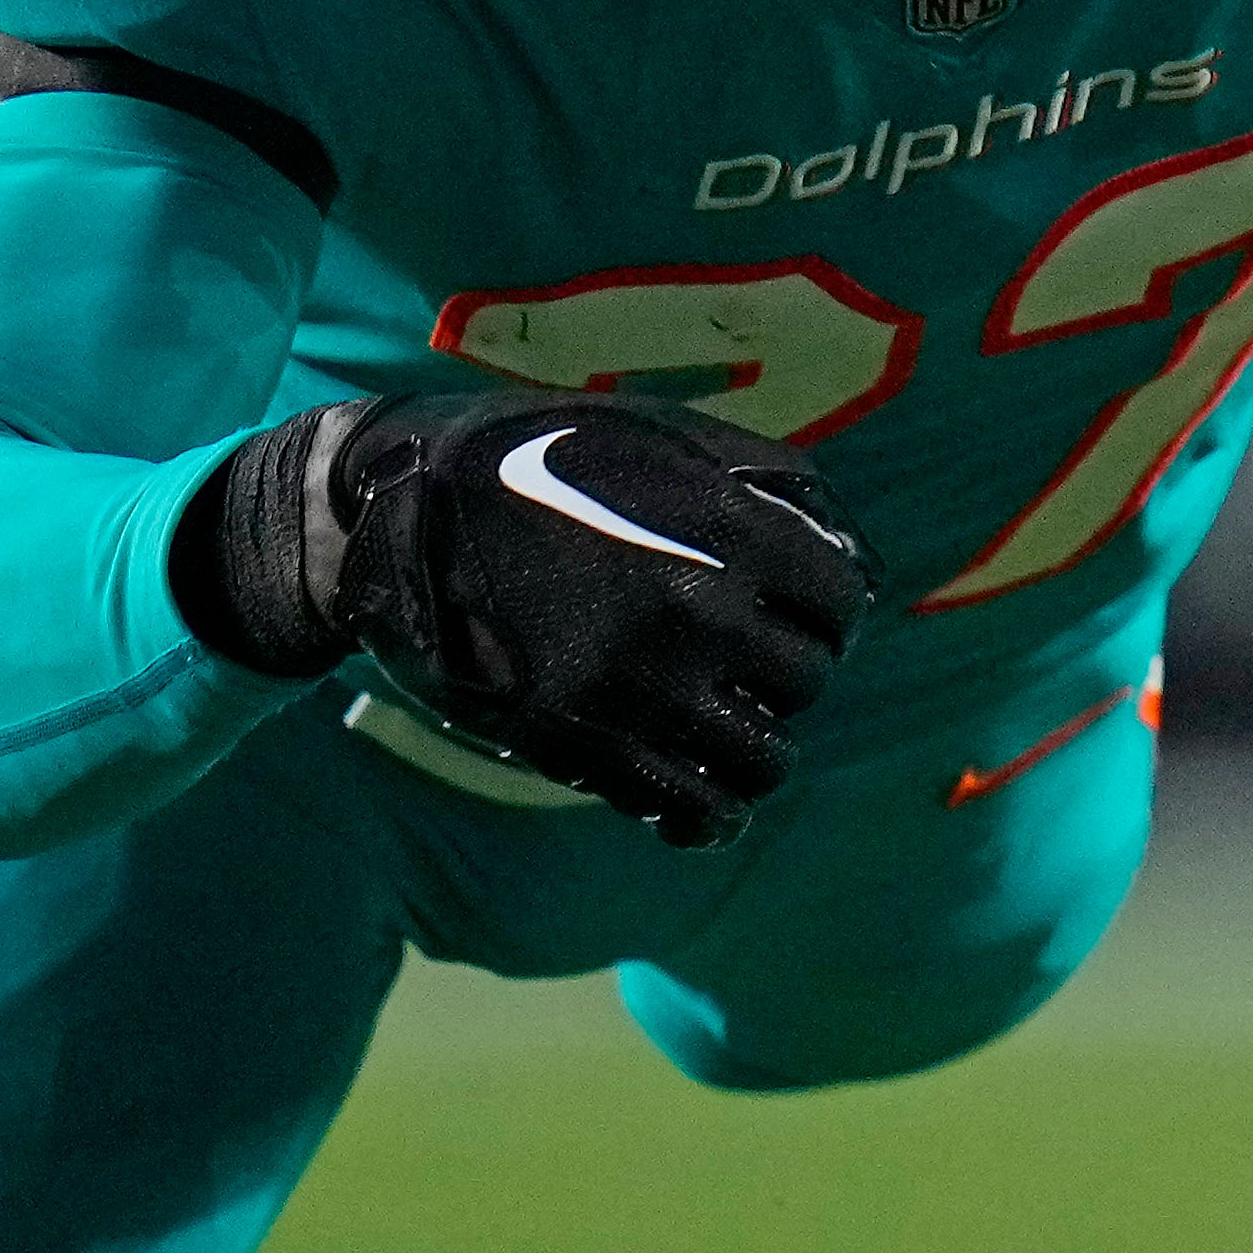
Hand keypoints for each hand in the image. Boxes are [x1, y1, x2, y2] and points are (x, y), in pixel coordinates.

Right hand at [171, 378, 867, 844]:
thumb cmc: (540, 455)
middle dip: (790, 673)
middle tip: (754, 662)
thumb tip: (853, 554)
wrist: (399, 511)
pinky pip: (689, 813)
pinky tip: (699, 795)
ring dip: (757, 749)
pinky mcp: (580, 748)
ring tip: (729, 726)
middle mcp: (692, 614)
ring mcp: (635, 690)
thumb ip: (768, 485)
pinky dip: (709, 814)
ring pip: (763, 763)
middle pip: (806, 682)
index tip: (803, 609)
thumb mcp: (662, 437)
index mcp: (722, 531)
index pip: (841, 601)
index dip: (829, 606)